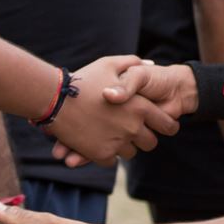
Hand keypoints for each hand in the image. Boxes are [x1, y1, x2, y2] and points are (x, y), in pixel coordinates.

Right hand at [45, 55, 185, 166]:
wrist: (55, 99)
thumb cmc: (84, 80)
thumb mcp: (110, 64)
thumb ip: (133, 63)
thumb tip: (149, 63)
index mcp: (140, 107)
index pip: (166, 124)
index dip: (168, 126)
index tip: (167, 127)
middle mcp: (132, 127)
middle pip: (150, 143)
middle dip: (144, 138)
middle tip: (135, 132)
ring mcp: (117, 142)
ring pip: (131, 153)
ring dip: (125, 146)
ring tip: (115, 135)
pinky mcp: (101, 154)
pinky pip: (112, 160)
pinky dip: (107, 154)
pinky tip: (101, 143)